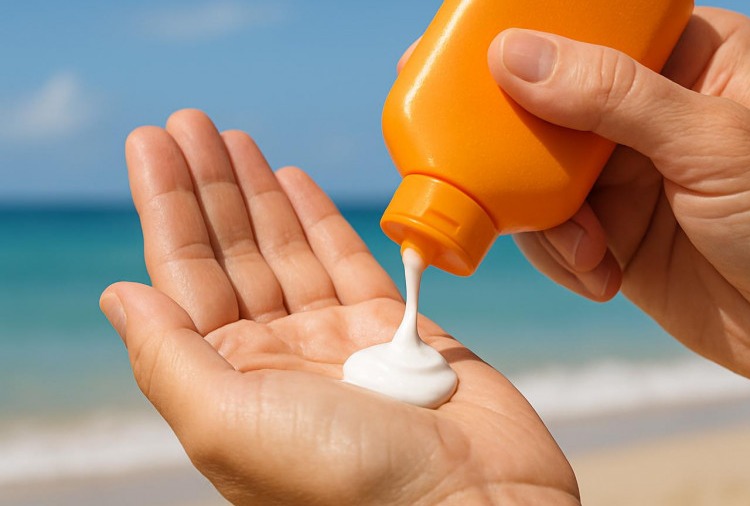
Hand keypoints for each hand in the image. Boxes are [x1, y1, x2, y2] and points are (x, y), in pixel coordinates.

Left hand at [100, 110, 577, 504]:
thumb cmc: (350, 482)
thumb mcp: (231, 424)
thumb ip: (169, 358)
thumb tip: (118, 295)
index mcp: (230, 383)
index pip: (184, 277)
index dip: (165, 207)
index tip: (151, 142)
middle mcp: (277, 359)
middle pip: (232, 252)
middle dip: (208, 186)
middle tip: (190, 120)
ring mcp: (336, 341)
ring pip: (287, 249)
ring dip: (258, 192)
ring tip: (234, 137)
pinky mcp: (393, 327)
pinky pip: (347, 259)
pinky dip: (320, 218)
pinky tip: (294, 178)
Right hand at [485, 7, 749, 476]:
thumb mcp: (715, 142)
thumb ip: (614, 99)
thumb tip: (515, 56)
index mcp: (686, 59)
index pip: (591, 30)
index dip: (530, 38)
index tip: (474, 59)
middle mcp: (647, 112)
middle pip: (548, 104)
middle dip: (517, 139)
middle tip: (476, 155)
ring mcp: (626, 176)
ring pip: (539, 176)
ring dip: (545, 217)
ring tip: (585, 248)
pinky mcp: (612, 235)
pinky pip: (553, 234)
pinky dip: (563, 257)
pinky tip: (601, 275)